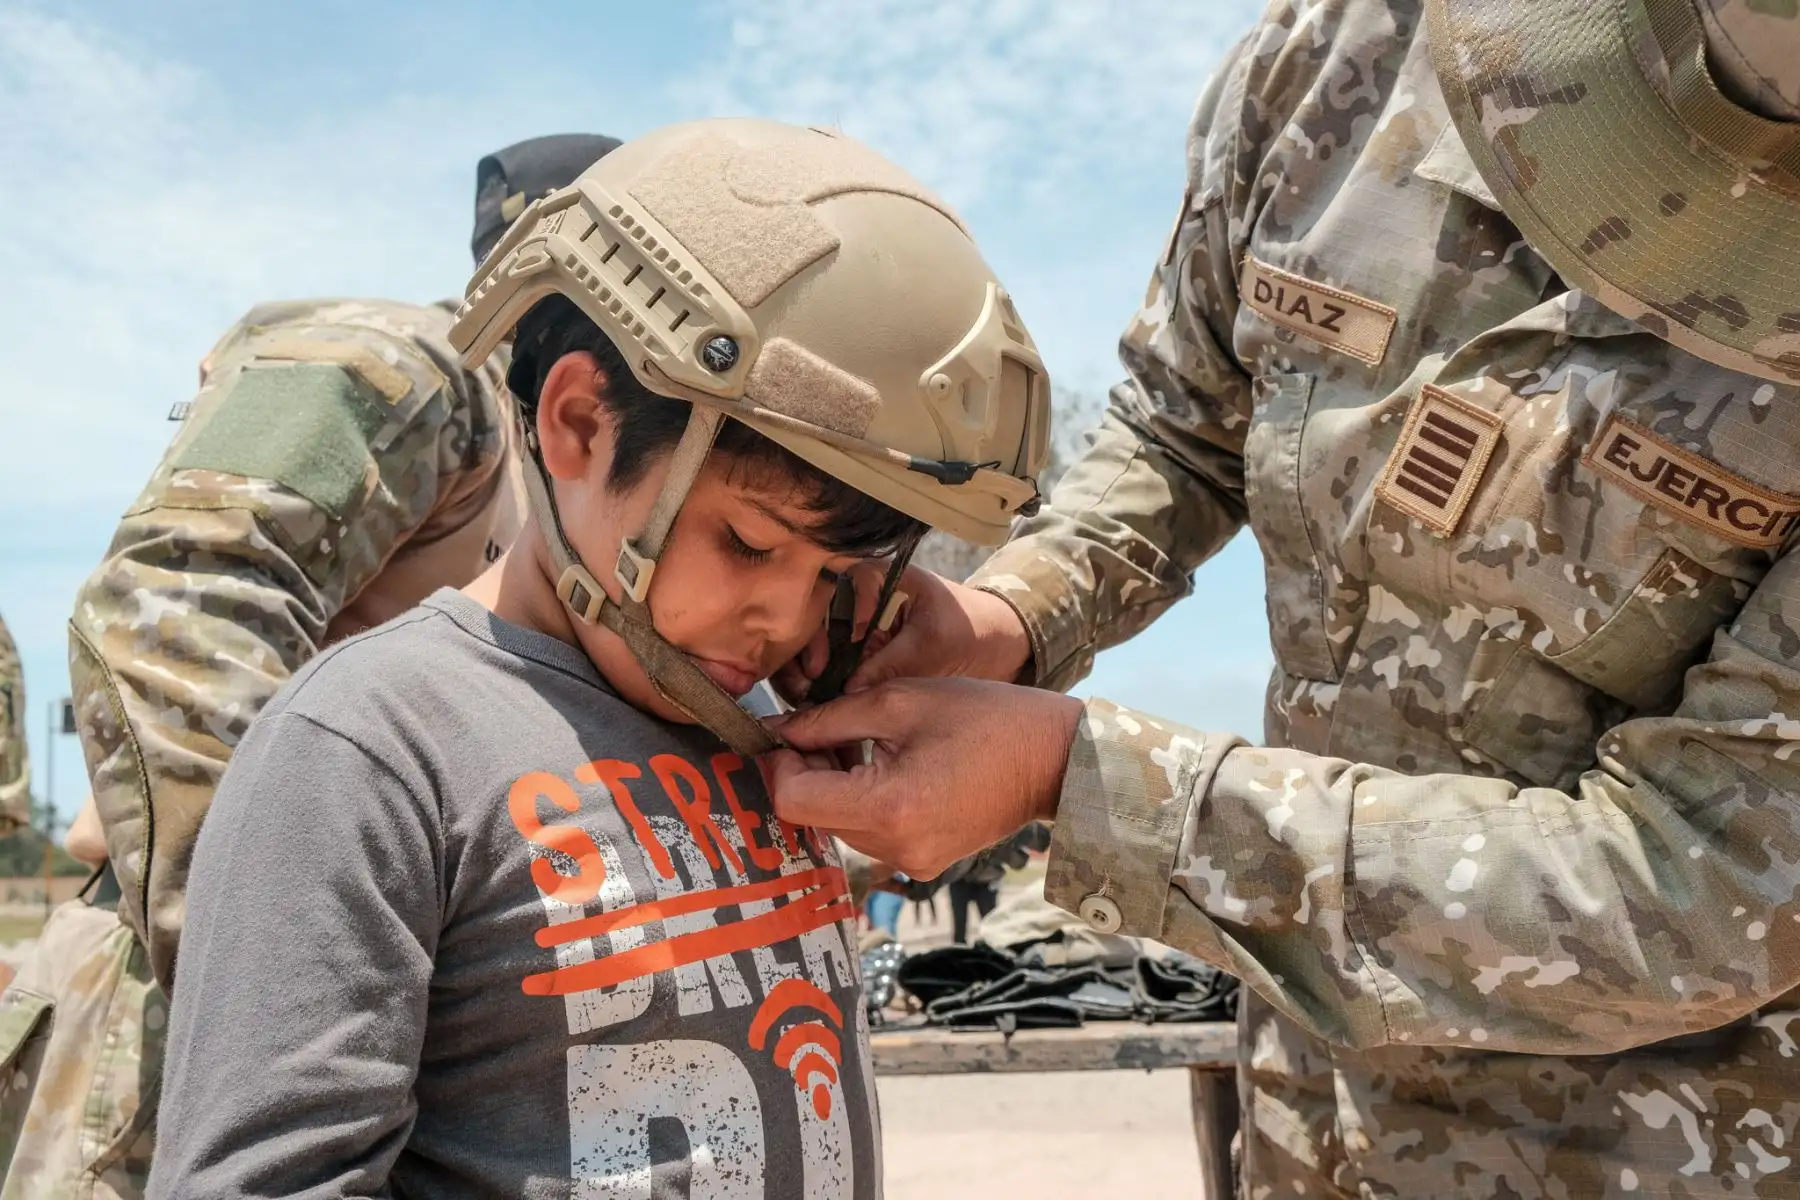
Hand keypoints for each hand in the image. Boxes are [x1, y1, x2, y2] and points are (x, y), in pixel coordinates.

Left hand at [761, 678, 1082, 879]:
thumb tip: (775, 731)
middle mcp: (894, 848)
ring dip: (835, 786)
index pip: (793, 801)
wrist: (1052, 759)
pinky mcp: (923, 863)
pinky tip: (889, 768)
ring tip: (864, 745)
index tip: (788, 733)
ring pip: (838, 826)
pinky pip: (869, 834)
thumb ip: (828, 719)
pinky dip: (864, 802)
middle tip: (826, 728)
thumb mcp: (900, 701)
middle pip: (813, 815)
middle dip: (807, 771)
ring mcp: (910, 862)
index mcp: (888, 807)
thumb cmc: (984, 718)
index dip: (779, 765)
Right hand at [773, 568, 1032, 701]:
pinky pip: (830, 667)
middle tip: (805, 689)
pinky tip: (817, 707)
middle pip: (812, 621)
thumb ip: (892, 663)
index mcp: (878, 577)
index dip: (817, 630)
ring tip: (807, 701)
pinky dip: (821, 686)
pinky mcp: (860, 654)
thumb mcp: (934, 644)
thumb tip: (850, 690)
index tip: (821, 665)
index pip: (829, 594)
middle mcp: (860, 598)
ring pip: (814, 646)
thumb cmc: (973, 630)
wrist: (999, 646)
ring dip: (805, 673)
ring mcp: (857, 626)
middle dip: (803, 656)